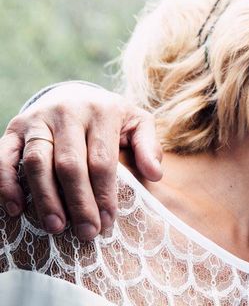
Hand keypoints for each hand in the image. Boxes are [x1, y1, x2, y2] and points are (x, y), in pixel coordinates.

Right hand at [0, 83, 161, 240]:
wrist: (74, 94)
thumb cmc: (110, 116)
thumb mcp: (137, 122)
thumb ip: (148, 145)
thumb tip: (155, 174)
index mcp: (101, 111)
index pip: (102, 160)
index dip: (104, 194)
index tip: (107, 222)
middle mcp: (67, 112)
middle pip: (70, 164)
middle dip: (79, 202)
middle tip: (86, 232)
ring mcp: (37, 120)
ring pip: (37, 162)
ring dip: (45, 198)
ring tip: (56, 227)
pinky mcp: (14, 129)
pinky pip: (4, 157)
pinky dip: (6, 183)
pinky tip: (16, 209)